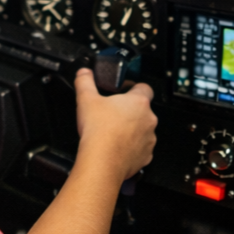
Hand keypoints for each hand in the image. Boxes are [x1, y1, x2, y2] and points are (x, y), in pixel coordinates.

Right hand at [74, 68, 156, 182]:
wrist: (102, 161)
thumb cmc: (98, 131)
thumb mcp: (86, 99)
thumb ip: (85, 82)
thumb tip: (84, 73)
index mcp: (138, 102)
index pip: (145, 88)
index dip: (134, 88)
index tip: (124, 92)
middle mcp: (149, 119)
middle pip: (142, 110)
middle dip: (129, 112)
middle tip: (112, 115)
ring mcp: (149, 139)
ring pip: (142, 130)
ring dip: (132, 130)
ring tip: (113, 133)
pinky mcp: (146, 156)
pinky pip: (141, 149)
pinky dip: (131, 148)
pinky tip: (117, 148)